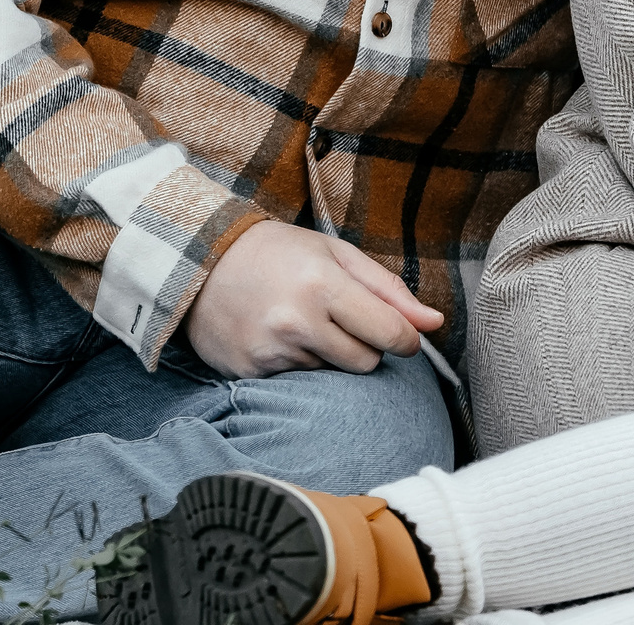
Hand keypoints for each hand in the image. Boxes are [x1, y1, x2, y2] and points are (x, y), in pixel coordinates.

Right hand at [185, 219, 441, 377]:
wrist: (198, 260)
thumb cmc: (279, 252)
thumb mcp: (338, 254)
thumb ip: (390, 290)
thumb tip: (434, 323)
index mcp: (324, 286)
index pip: (389, 333)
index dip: (406, 339)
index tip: (405, 337)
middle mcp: (296, 323)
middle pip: (365, 362)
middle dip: (366, 346)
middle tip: (343, 320)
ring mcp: (269, 352)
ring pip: (331, 373)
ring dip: (328, 354)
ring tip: (302, 321)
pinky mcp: (248, 373)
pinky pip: (296, 381)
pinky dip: (296, 363)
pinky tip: (278, 336)